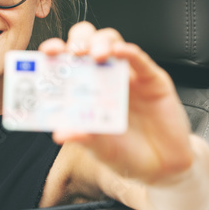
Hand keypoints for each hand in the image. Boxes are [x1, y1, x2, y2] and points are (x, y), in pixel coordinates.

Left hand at [37, 22, 194, 185]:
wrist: (161, 167)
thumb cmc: (125, 153)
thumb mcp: (99, 148)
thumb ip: (82, 138)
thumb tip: (60, 133)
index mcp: (84, 89)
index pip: (66, 61)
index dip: (56, 53)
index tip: (47, 52)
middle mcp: (104, 77)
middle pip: (88, 43)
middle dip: (79, 41)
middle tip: (74, 51)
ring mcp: (128, 76)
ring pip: (113, 43)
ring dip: (101, 43)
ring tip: (96, 55)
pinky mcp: (153, 80)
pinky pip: (142, 61)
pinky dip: (131, 52)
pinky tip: (122, 52)